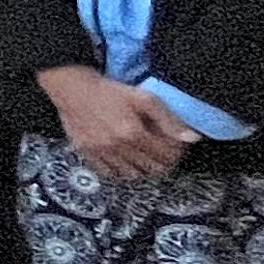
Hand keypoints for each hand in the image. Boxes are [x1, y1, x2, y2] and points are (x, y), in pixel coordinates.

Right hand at [43, 63, 193, 180]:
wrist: (73, 88)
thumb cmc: (109, 91)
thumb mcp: (144, 98)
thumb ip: (168, 119)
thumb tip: (191, 138)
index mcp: (134, 133)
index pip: (166, 154)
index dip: (177, 152)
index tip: (176, 145)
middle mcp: (118, 147)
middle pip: (151, 168)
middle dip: (164, 163)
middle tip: (164, 154)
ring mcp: (102, 153)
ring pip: (132, 174)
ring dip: (144, 169)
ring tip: (147, 159)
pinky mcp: (88, 154)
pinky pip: (109, 173)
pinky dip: (121, 171)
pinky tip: (125, 162)